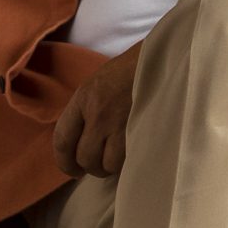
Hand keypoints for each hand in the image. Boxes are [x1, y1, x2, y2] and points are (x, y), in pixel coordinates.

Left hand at [52, 44, 140, 177]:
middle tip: (100, 167)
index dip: (64, 161)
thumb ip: (88, 108)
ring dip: (110, 168)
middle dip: (90, 168)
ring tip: (118, 162)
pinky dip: (127, 165)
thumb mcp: (101, 82)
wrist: (165, 58)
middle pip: (84, 157)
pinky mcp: (140, 133)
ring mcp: (119, 124)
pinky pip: (127, 162)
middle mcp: (97, 113)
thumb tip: (83, 138)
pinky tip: (131, 156)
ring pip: (105, 164)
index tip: (73, 169)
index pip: (62, 139)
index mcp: (84, 97)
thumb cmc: (134, 67)